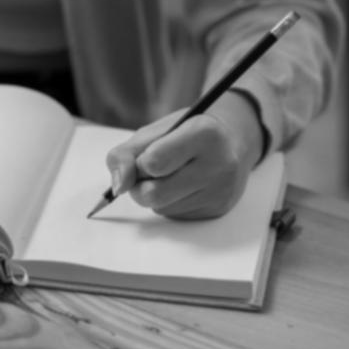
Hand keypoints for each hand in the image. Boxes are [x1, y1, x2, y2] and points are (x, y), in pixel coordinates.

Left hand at [102, 92, 263, 218]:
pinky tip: (183, 186)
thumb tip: (118, 187)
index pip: (153, 162)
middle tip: (150, 171)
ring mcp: (221, 190)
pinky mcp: (218, 209)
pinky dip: (169, 203)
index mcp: (203, 133)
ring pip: (162, 208)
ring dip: (154, 195)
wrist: (230, 141)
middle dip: (140, 185)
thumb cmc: (183, 133)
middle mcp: (218, 163)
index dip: (141, 163)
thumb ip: (125, 155)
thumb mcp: (152, 132)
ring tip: (169, 175)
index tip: (147, 156)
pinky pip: (175, 216)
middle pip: (154, 193)